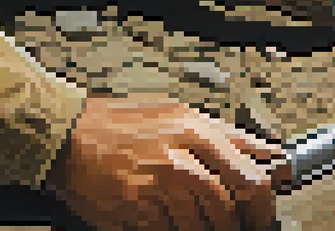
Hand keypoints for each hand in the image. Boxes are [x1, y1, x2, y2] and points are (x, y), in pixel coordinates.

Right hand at [48, 95, 284, 230]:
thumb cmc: (121, 124)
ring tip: (190, 216)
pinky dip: (170, 229)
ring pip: (200, 226)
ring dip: (201, 228)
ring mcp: (157, 190)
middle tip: (236, 227)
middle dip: (236, 224)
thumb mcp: (179, 114)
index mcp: (196, 132)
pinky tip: (162, 216)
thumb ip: (225, 135)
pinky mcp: (135, 213)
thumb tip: (268, 152)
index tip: (263, 214)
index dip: (263, 204)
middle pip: (228, 208)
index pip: (250, 177)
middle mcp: (180, 160)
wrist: (67, 136)